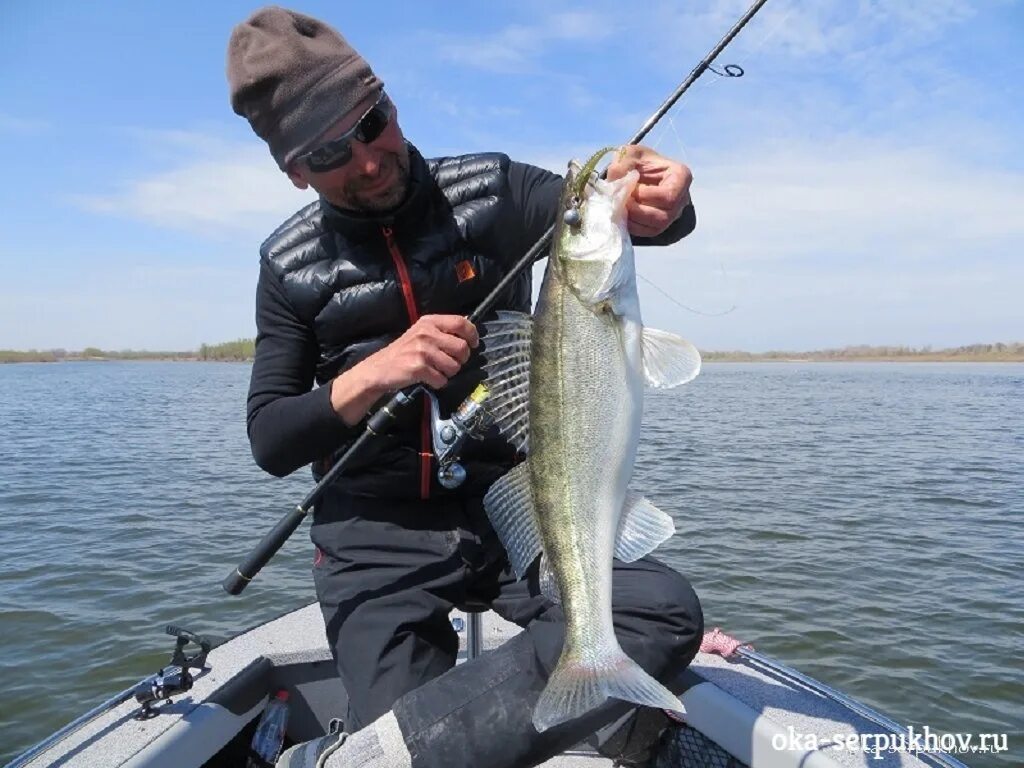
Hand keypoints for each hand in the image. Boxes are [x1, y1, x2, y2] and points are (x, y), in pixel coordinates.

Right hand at [331, 315, 478, 423]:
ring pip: (454, 366)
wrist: (379, 368)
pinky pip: (442, 380)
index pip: (461, 323)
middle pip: (462, 348)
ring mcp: (422, 351)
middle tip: (451, 362)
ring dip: (448, 373)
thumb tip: (469, 333)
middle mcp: (426, 333)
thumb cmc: (404, 352)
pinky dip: (438, 383)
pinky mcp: (418, 368)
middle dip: (461, 360)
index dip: (472, 334)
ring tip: (435, 370)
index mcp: (429, 322)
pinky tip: (427, 378)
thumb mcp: (421, 333)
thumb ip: (442, 331)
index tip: (473, 344)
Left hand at [606, 145, 692, 237]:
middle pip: (663, 215)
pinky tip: (622, 215)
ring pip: (657, 226)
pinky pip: (649, 232)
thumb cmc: (638, 161)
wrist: (638, 172)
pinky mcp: (661, 224)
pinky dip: (633, 226)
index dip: (645, 196)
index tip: (629, 189)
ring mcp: (673, 213)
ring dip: (634, 220)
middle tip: (620, 201)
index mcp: (680, 176)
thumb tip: (616, 181)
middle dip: (637, 210)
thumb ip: (623, 164)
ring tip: (620, 207)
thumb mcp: (630, 154)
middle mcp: (682, 198)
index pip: (668, 195)